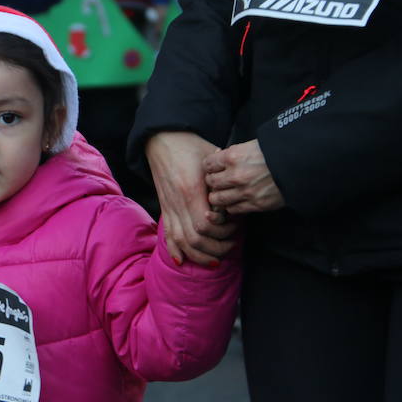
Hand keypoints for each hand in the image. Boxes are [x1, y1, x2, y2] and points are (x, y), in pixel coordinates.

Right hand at [146, 131, 237, 265]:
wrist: (163, 140)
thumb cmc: (191, 147)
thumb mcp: (211, 157)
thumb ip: (223, 176)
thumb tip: (237, 194)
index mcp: (191, 190)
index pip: (205, 224)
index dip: (221, 230)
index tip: (234, 224)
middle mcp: (177, 202)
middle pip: (195, 238)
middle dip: (215, 247)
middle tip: (230, 245)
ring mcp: (169, 207)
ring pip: (182, 242)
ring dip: (199, 255)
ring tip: (214, 259)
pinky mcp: (164, 209)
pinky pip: (167, 235)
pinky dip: (174, 250)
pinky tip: (182, 261)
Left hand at [204, 139, 284, 213]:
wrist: (300, 164)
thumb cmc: (276, 152)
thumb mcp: (252, 145)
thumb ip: (233, 153)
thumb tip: (217, 156)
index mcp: (233, 156)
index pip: (207, 165)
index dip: (210, 167)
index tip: (214, 168)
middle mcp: (236, 175)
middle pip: (210, 183)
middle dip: (213, 182)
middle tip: (219, 181)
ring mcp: (244, 191)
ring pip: (217, 199)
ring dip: (220, 196)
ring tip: (226, 193)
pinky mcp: (254, 204)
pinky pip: (232, 209)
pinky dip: (232, 206)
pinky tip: (237, 200)